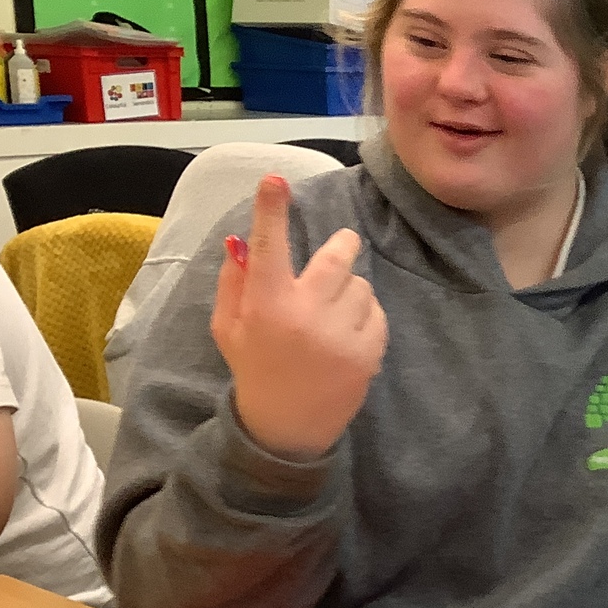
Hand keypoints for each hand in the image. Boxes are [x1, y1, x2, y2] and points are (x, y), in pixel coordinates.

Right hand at [211, 175, 387, 460]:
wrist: (288, 427)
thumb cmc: (255, 368)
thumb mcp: (230, 327)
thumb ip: (235, 282)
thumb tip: (242, 240)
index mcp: (266, 306)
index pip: (269, 247)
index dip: (271, 211)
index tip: (276, 180)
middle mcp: (306, 314)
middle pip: (337, 256)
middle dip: (341, 246)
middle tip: (340, 247)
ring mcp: (341, 334)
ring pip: (360, 284)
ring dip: (349, 290)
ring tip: (331, 313)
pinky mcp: (368, 351)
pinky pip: (376, 311)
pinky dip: (364, 315)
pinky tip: (345, 335)